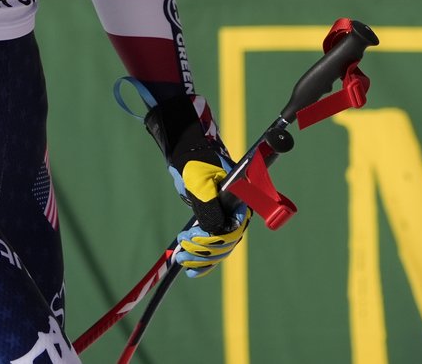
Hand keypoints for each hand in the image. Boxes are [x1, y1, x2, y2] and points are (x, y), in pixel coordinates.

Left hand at [143, 93, 250, 275]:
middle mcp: (236, 210)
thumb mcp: (199, 183)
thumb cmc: (194, 162)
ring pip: (220, 247)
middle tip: (183, 250)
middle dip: (205, 251)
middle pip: (227, 243)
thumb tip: (215, 232)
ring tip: (182, 258)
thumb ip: (209, 206)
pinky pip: (214, 245)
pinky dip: (204, 258)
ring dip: (201, 257)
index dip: (214, 240)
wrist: (186, 151)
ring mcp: (226, 216)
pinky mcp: (215, 219)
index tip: (192, 239)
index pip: (233, 231)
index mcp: (239, 200)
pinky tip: (192, 269)